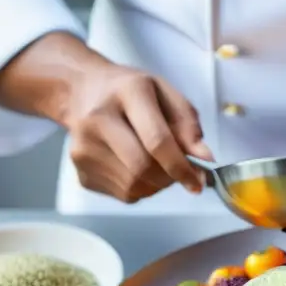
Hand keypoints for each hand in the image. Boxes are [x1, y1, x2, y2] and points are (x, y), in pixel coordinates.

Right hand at [64, 61, 211, 202]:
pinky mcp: (81, 171)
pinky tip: (135, 167)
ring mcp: (83, 148)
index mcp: (127, 92)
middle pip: (143, 169)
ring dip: (156, 185)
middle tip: (179, 172)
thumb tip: (205, 158)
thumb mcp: (164, 93)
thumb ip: (188, 124)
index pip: (156, 141)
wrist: (81, 91)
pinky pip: (122, 194)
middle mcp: (98, 120)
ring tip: (156, 164)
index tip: (198, 183)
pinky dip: (140, 188)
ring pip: (134, 187)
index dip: (181, 167)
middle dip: (169, 178)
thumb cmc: (128, 92)